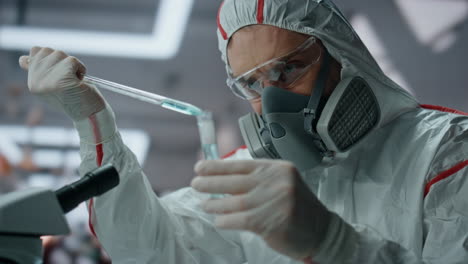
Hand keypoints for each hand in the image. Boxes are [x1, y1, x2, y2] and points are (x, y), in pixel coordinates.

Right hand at [19, 46, 104, 120]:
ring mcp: (46, 81)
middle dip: (62, 60)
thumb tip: (23, 58)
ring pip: (59, 54)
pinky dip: (81, 69)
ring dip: (72, 65)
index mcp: (33, 83)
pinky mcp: (60, 80)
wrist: (90, 115)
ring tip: (74, 81)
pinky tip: (80, 82)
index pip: (34, 51)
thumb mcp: (52, 84)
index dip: (51, 57)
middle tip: (69, 79)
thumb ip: (40, 71)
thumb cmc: (75, 97)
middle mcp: (35, 82)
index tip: (59, 75)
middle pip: (47, 50)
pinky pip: (72, 60)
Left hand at [191, 159, 332, 259]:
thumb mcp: (282, 184)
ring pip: (235, 201)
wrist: (322, 231)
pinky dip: (226, 221)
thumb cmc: (298, 208)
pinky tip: (219, 221)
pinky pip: (241, 220)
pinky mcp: (272, 221)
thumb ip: (258, 179)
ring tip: (204, 204)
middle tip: (195, 184)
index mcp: (277, 169)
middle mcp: (276, 182)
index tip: (201, 167)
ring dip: (216, 204)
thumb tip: (224, 179)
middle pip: (235, 181)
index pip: (242, 164)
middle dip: (211, 182)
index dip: (218, 166)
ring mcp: (275, 201)